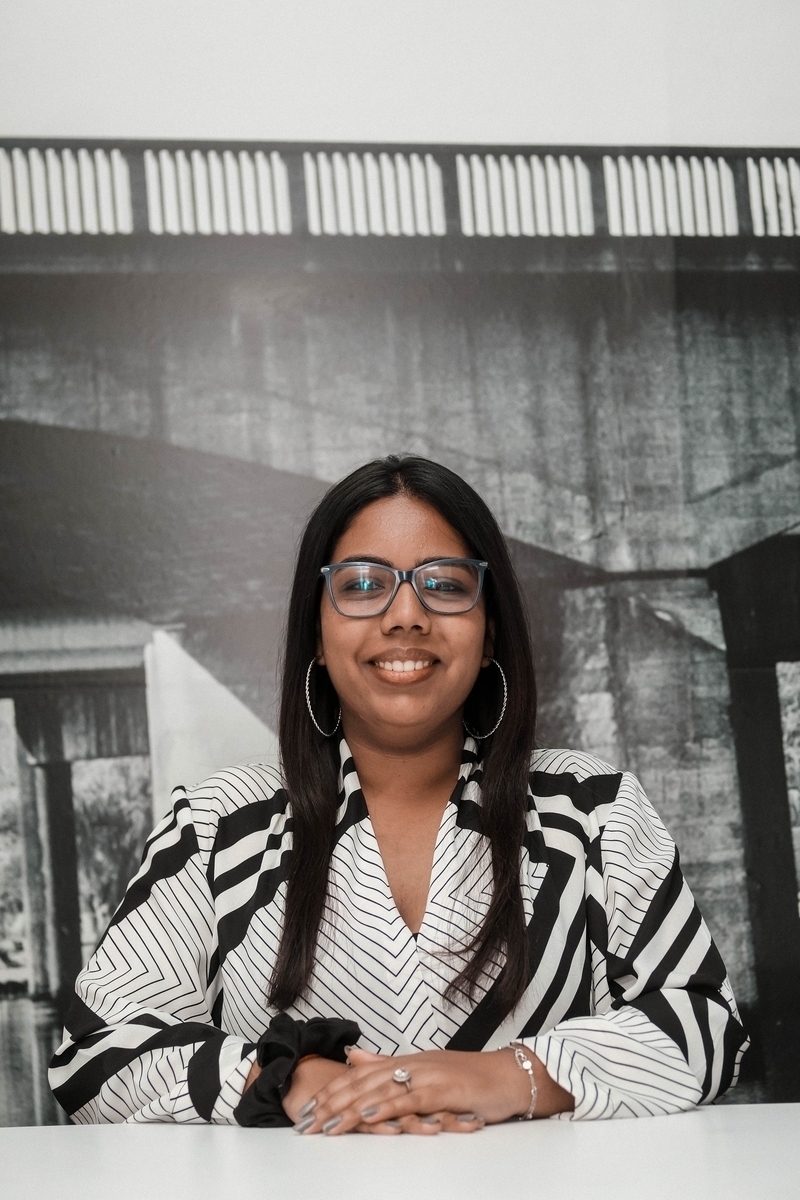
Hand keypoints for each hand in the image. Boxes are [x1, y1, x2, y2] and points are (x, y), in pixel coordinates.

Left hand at [293, 1045, 572, 1135]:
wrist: (512, 1076)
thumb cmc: (472, 1079)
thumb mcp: (426, 1070)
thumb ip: (388, 1064)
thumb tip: (354, 1057)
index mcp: (406, 1062)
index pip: (359, 1076)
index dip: (330, 1091)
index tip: (305, 1109)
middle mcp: (412, 1065)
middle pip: (362, 1082)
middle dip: (330, 1102)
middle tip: (304, 1122)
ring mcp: (428, 1076)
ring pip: (380, 1090)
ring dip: (350, 1108)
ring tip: (325, 1124)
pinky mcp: (444, 1090)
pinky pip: (410, 1098)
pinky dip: (386, 1106)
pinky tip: (368, 1114)